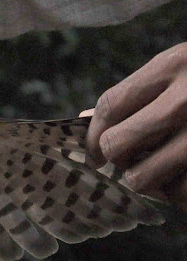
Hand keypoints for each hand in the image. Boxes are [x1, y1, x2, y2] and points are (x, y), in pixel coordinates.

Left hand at [84, 42, 186, 205]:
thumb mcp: (182, 71)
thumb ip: (139, 94)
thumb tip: (83, 118)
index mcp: (175, 65)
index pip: (109, 106)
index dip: (94, 135)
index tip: (96, 153)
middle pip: (118, 145)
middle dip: (117, 160)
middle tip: (129, 162)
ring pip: (145, 178)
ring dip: (148, 182)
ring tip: (162, 172)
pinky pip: (181, 195)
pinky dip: (179, 195)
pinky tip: (186, 179)